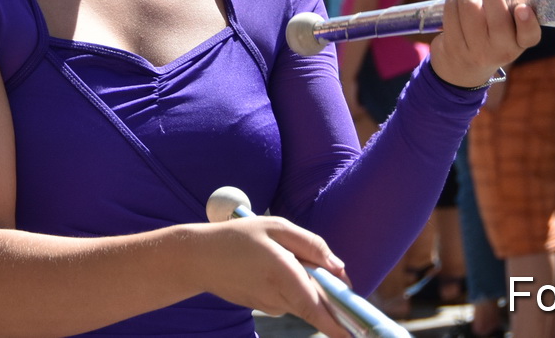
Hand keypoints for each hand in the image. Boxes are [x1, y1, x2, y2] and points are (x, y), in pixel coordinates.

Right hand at [189, 215, 352, 337]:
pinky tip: (275, 268)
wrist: (199, 259)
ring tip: (288, 259)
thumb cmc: (237, 237)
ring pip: (304, 300)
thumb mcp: (274, 227)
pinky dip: (294, 286)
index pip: (315, 306)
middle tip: (346, 291)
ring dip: (310, 286)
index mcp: (281, 272)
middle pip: (316, 303)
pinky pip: (290, 299)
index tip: (355, 335)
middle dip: (333, 299)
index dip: (337, 324)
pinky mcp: (265, 308)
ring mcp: (270, 306)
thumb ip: (311, 244)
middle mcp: (277, 295)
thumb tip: (338, 267)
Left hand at [429, 0, 539, 88]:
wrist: (463, 67)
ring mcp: (476, 50)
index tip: (523, 7)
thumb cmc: (489, 31)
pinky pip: (451, 12)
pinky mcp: (453, 46)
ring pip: (470, 9)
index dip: (528, 22)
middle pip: (497, 18)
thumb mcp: (504, 17)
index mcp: (519, 42)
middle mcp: (500, 50)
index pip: (529, 36)